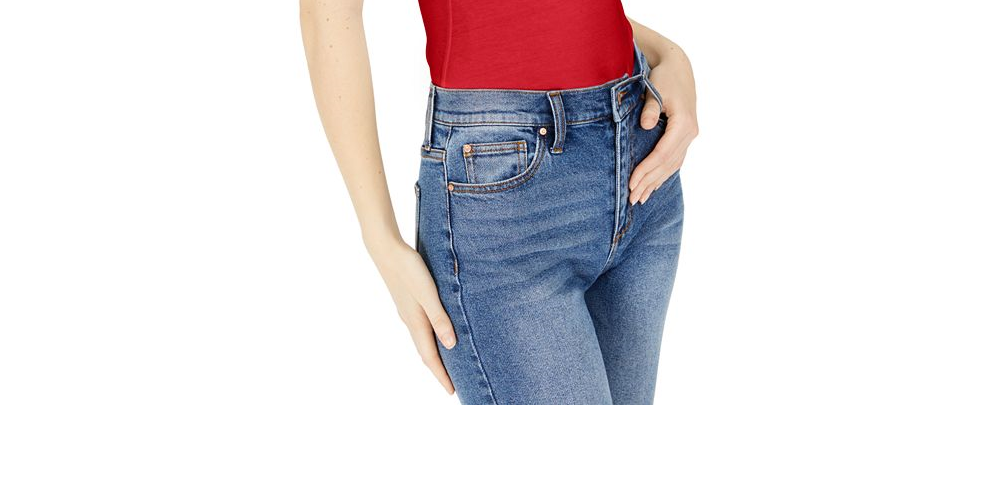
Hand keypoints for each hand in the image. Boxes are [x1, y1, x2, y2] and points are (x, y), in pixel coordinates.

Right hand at [370, 238, 455, 393]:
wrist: (386, 249)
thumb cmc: (409, 269)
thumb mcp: (428, 294)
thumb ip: (440, 318)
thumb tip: (450, 345)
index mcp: (416, 322)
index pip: (430, 356)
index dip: (441, 375)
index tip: (451, 391)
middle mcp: (411, 321)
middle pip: (426, 352)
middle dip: (438, 369)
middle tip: (450, 383)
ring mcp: (407, 312)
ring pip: (422, 340)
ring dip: (434, 354)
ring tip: (446, 363)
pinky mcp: (407, 302)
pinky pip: (421, 328)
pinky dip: (430, 338)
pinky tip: (436, 332)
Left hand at [629, 51, 698, 204]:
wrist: (679, 68)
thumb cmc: (664, 77)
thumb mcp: (656, 88)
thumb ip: (651, 108)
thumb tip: (646, 125)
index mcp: (684, 123)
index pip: (663, 153)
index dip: (647, 169)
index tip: (631, 182)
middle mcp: (690, 133)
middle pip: (668, 164)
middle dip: (649, 182)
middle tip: (632, 198)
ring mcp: (689, 136)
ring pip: (672, 165)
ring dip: (656, 182)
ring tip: (640, 199)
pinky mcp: (684, 137)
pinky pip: (674, 160)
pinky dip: (663, 174)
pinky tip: (653, 186)